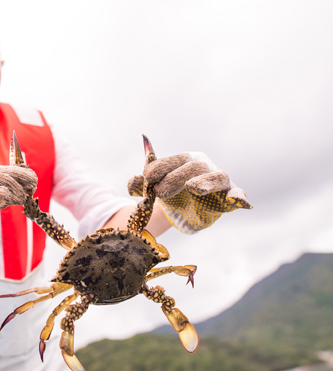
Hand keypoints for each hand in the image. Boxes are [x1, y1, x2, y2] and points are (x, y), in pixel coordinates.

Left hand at [127, 152, 250, 233]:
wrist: (184, 211)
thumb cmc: (170, 193)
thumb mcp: (153, 187)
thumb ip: (141, 184)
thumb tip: (132, 184)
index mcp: (185, 159)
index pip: (174, 159)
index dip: (160, 167)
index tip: (146, 179)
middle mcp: (204, 165)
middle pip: (193, 167)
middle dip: (174, 179)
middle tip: (159, 193)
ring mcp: (218, 180)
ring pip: (217, 176)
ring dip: (204, 182)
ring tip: (192, 188)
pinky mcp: (229, 195)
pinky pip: (237, 193)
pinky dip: (238, 197)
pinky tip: (236, 201)